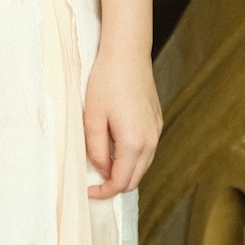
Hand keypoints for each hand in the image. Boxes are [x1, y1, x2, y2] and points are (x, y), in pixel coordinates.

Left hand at [84, 47, 162, 198]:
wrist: (127, 52)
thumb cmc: (106, 81)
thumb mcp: (93, 117)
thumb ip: (96, 150)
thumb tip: (102, 169)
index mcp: (134, 143)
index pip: (120, 182)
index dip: (103, 192)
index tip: (87, 191)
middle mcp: (151, 141)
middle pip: (134, 179)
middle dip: (114, 184)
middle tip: (93, 180)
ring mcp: (156, 131)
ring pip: (142, 165)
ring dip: (124, 170)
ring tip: (102, 160)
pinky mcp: (157, 121)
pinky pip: (146, 149)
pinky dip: (132, 156)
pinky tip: (116, 142)